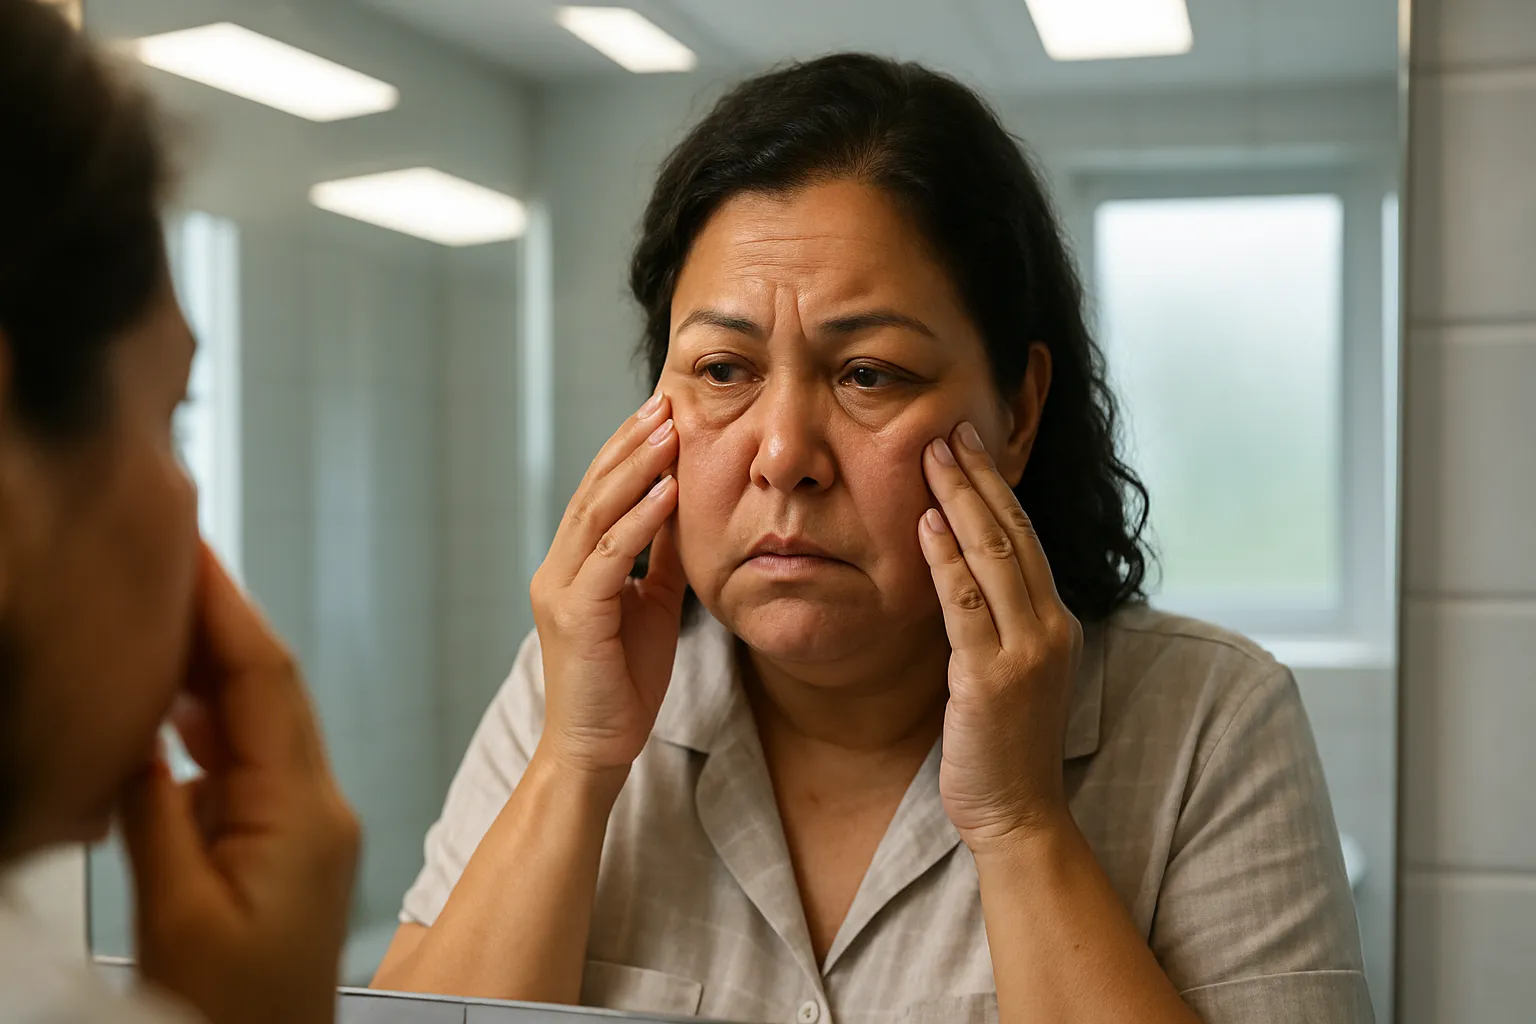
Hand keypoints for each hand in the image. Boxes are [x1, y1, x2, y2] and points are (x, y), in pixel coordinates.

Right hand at [119, 545, 359, 1023]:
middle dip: (219, 618)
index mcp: (304, 813)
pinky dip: (206, 722)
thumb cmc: (234, 1017)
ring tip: (158, 609)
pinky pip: (246, 761)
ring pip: (257, 718)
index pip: (266, 681)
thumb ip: (156, 813)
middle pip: (270, 686)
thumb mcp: (178, 914)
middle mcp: (318, 806)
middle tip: (166, 557)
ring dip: (211, 665)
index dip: (226, 606)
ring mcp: (306, 824)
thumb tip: (135, 730)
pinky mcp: (285, 843)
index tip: (189, 547)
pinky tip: (168, 701)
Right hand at [528, 390, 686, 781]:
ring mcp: (561, 590)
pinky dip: (639, 520)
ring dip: (636, 468)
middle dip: (630, 443)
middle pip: (593, 491)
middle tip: (664, 401)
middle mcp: (557, 569)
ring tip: (668, 429)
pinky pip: (610, 557)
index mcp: (573, 566)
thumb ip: (659, 558)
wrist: (596, 749)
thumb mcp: (651, 605)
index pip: (599, 494)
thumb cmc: (622, 683)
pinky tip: (668, 491)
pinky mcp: (575, 616)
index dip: (628, 450)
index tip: (663, 411)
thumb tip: (682, 508)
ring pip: (597, 514)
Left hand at [919, 423, 1083, 852]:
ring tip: (936, 455)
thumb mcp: (1008, 672)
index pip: (1026, 539)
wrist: (1019, 815)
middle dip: (982, 478)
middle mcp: (1051, 628)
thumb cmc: (1002, 747)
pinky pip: (966, 604)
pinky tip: (927, 522)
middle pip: (1015, 534)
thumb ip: (994, 623)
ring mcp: (1027, 652)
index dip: (998, 489)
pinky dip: (947, 559)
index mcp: (1056, 623)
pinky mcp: (993, 678)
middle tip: (952, 429)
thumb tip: (959, 571)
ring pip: (995, 557)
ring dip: (963, 502)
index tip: (971, 446)